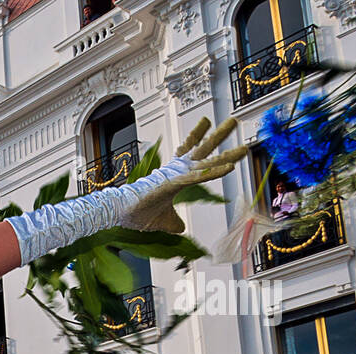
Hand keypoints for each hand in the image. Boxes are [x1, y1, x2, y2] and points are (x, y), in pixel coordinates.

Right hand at [118, 117, 247, 233]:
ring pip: (205, 158)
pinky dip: (214, 172)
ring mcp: (177, 175)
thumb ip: (174, 223)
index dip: (198, 139)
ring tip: (234, 127)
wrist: (122, 212)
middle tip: (232, 122)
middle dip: (219, 135)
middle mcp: (177, 170)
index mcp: (173, 176)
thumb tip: (180, 229)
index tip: (206, 126)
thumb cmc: (137, 212)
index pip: (189, 153)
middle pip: (202, 149)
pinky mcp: (175, 183)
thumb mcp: (163, 221)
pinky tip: (230, 167)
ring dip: (223, 145)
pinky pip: (199, 176)